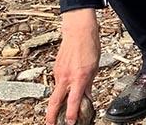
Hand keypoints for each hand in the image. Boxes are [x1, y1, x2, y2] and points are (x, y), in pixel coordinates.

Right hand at [46, 9, 99, 124]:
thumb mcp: (94, 68)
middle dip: (51, 116)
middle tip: (51, 124)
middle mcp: (66, 77)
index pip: (74, 101)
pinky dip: (62, 87)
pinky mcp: (55, 68)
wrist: (78, 30)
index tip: (71, 123)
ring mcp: (58, 72)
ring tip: (63, 107)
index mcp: (79, 77)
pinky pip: (58, 82)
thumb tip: (87, 97)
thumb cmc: (89, 46)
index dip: (72, 114)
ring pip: (56, 92)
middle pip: (55, 102)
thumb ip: (89, 84)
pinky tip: (67, 86)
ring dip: (59, 101)